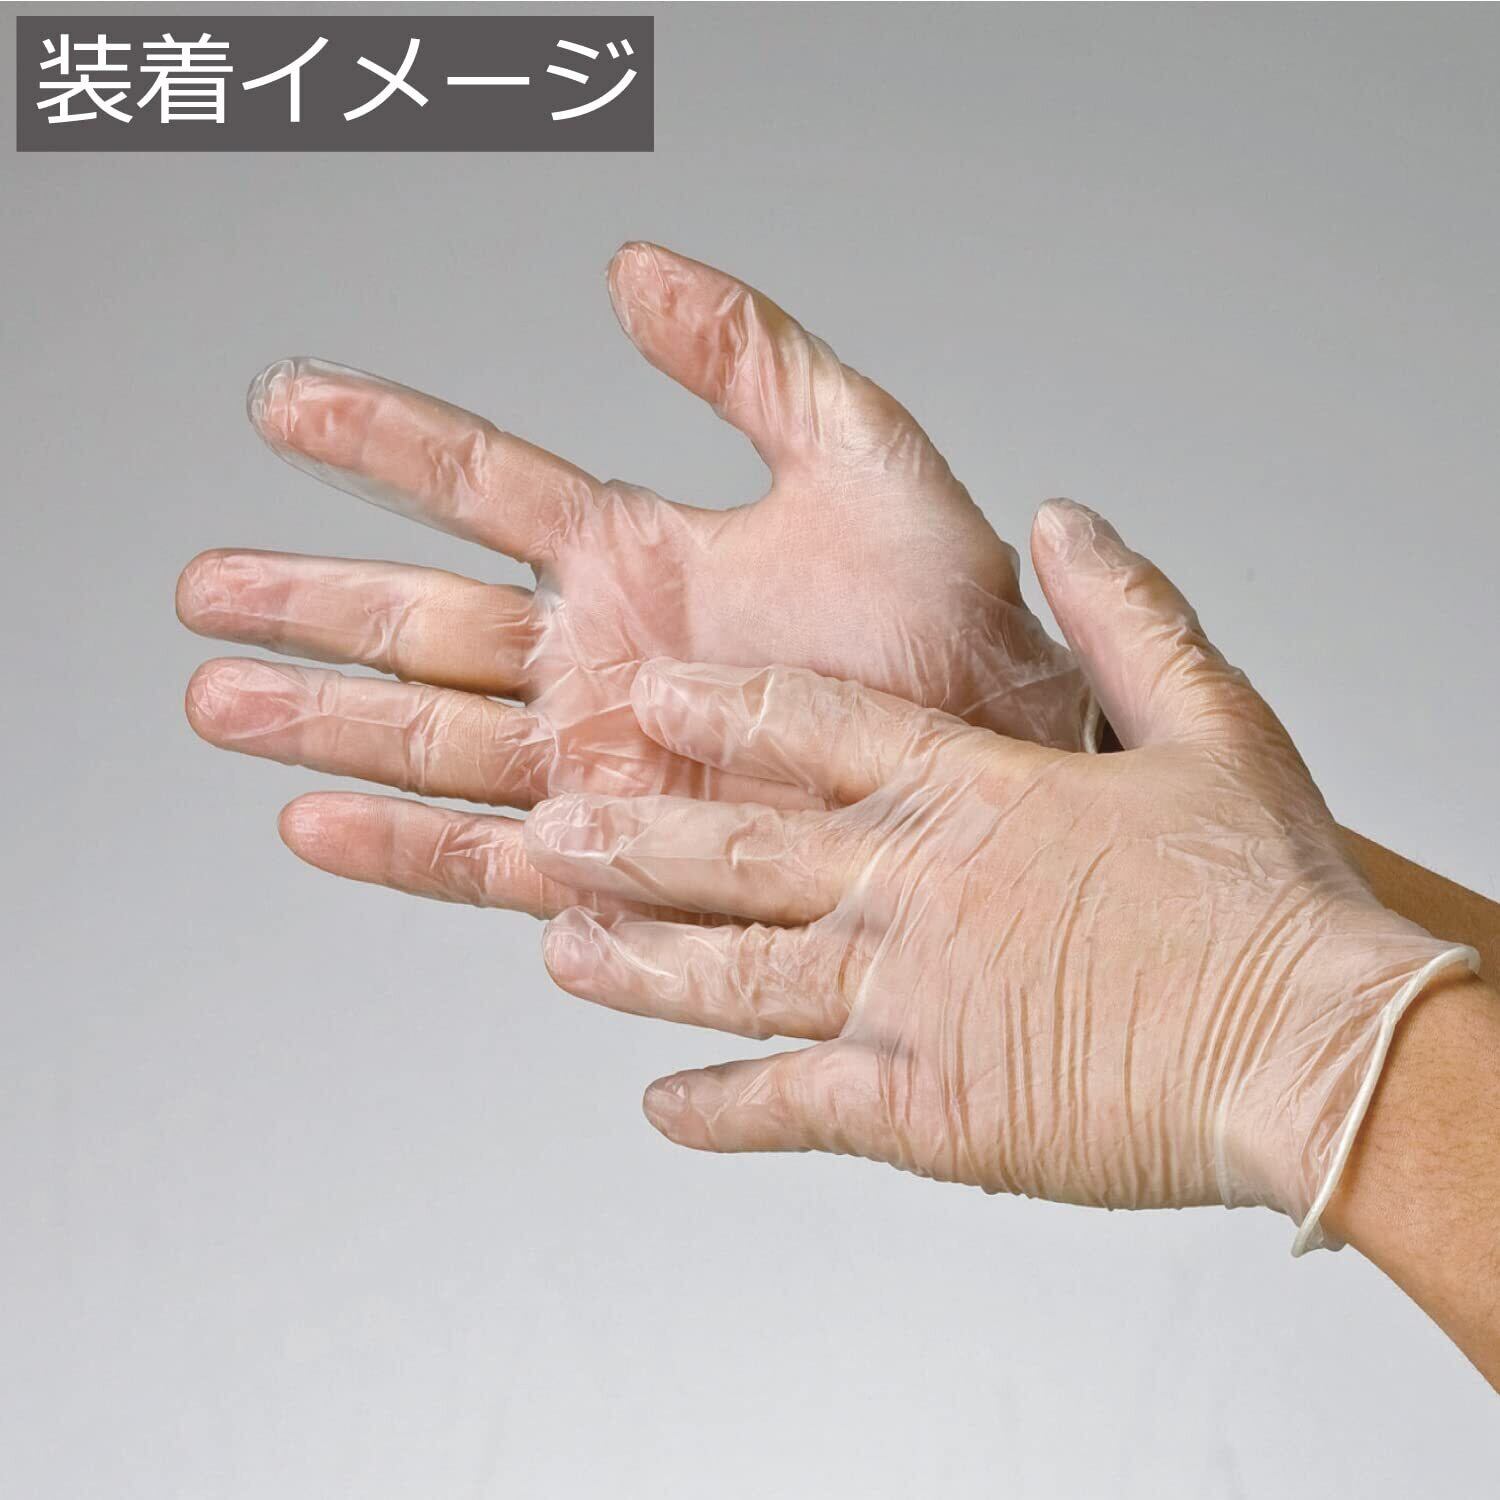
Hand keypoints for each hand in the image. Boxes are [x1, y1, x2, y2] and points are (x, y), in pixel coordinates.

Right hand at [178, 245, 1090, 915]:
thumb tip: (638, 270)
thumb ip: (753, 360)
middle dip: (312, 603)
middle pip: (422, 626)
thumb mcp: (860, 461)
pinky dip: (402, 850)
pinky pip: (490, 861)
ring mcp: (602, 766)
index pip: (482, 488)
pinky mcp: (621, 862)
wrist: (1000, 769)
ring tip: (219, 697)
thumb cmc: (958, 634)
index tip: (287, 402)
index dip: (381, 440)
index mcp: (642, 561)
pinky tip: (316, 826)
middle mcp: (601, 663)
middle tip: (206, 589)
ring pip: (429, 741)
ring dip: (322, 723)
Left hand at [521, 499, 1475, 1247]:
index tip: (649, 693)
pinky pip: (790, 1105)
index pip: (814, 727)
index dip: (721, 706)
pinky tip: (659, 1108)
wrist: (1313, 1045)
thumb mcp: (1212, 720)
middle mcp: (912, 886)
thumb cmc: (1269, 895)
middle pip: (736, 851)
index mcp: (972, 790)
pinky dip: (718, 1110)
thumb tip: (1069, 522)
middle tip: (549, 825)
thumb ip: (1126, 615)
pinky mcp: (922, 1107)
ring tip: (560, 951)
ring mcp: (905, 999)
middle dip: (631, 840)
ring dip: (638, 964)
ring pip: (733, 976)